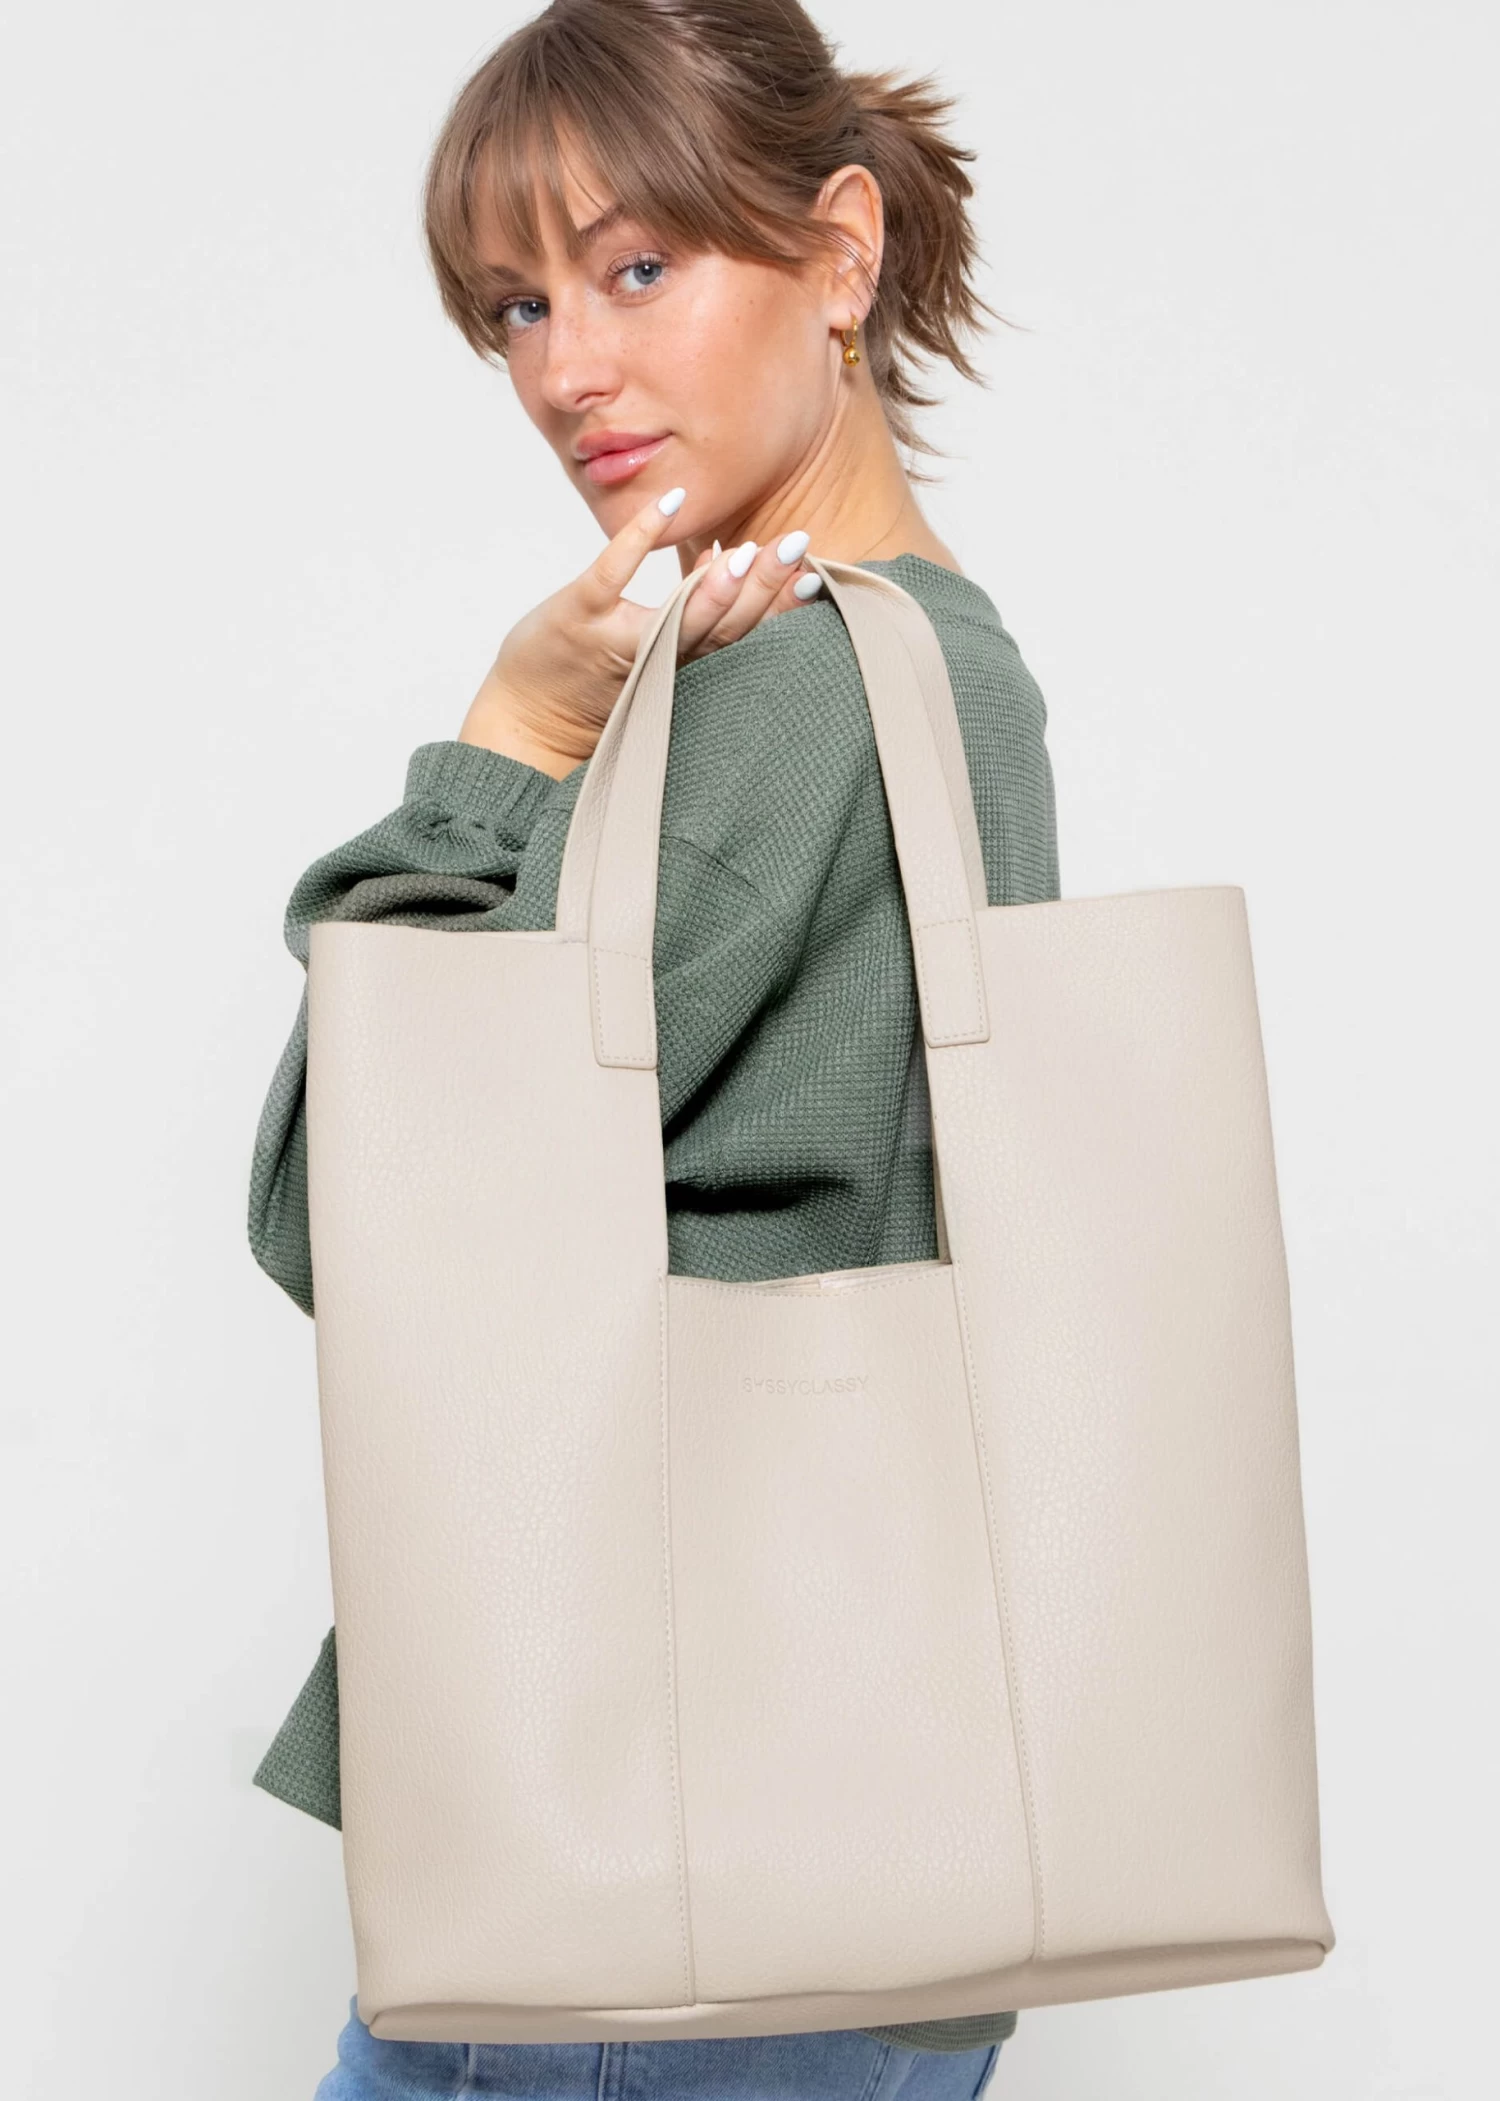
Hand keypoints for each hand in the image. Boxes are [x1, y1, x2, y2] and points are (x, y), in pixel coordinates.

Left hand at [458, 489, 819, 777]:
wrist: (530, 726)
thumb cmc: (597, 690)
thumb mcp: (660, 660)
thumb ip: (700, 621)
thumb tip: (737, 565)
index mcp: (687, 669)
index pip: (744, 638)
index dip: (780, 611)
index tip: (816, 578)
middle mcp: (660, 661)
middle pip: (723, 627)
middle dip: (761, 588)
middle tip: (797, 549)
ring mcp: (619, 640)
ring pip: (679, 616)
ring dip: (714, 585)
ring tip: (750, 551)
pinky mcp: (579, 619)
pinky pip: (613, 573)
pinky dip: (641, 535)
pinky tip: (671, 503)